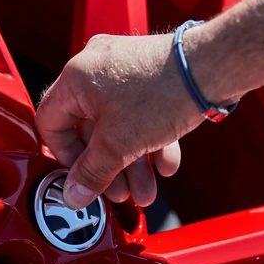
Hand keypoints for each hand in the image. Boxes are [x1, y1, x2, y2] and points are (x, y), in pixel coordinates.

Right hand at [35, 33, 204, 209]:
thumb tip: (74, 195)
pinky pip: (139, 114)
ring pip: (118, 126)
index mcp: (76, 77)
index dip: (65, 156)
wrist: (212, 68)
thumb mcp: (120, 144)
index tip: (82, 178)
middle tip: (120, 193)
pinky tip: (166, 164)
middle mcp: (96, 68)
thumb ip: (92, 172)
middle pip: (89, 130)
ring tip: (146, 190)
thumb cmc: (163, 92)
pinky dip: (149, 141)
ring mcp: (124, 69)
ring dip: (131, 163)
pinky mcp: (149, 75)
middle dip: (108, 168)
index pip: (51, 122)